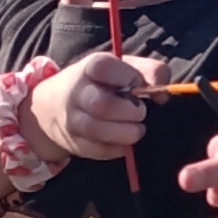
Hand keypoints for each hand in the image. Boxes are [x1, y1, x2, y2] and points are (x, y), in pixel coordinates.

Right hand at [33, 51, 147, 164]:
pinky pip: (100, 150)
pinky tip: (125, 140)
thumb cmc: (99, 84)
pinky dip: (119, 148)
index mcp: (89, 68)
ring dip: (127, 132)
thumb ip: (149, 71)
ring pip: (98, 130)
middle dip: (130, 111)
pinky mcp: (75, 143)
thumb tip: (163, 94)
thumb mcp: (121, 68)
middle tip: (140, 111)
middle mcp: (76, 93)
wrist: (54, 106)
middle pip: (102, 105)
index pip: (104, 67)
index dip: (128, 76)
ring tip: (137, 128)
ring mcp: (72, 120)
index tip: (139, 84)